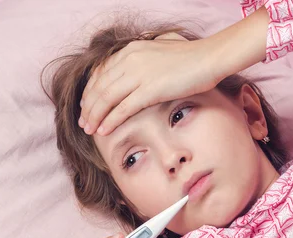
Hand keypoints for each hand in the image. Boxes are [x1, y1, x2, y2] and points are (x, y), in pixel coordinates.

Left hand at [79, 32, 221, 135]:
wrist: (209, 58)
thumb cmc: (191, 57)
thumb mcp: (161, 51)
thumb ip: (146, 58)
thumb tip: (143, 64)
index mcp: (130, 51)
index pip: (100, 73)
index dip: (90, 92)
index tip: (86, 106)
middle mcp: (130, 60)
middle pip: (99, 87)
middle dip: (88, 107)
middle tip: (82, 122)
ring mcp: (139, 75)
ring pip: (106, 99)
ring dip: (94, 116)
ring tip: (88, 130)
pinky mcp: (150, 90)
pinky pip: (123, 108)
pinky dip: (110, 120)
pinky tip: (103, 131)